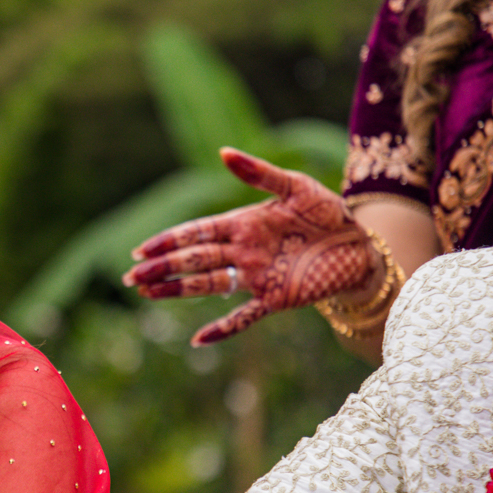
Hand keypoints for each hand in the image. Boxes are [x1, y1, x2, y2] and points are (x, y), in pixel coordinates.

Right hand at [123, 147, 375, 344]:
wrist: (360, 244)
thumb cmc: (326, 211)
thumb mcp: (295, 186)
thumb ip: (258, 172)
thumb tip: (222, 152)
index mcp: (242, 224)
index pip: (197, 233)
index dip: (169, 241)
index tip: (141, 250)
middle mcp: (243, 252)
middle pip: (194, 261)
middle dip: (162, 268)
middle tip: (132, 276)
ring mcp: (256, 277)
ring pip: (209, 285)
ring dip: (178, 290)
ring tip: (147, 294)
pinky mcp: (275, 299)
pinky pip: (244, 316)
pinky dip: (223, 328)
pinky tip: (198, 340)